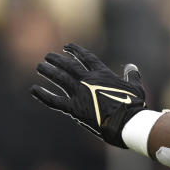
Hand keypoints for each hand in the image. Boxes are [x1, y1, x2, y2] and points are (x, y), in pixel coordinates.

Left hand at [31, 43, 145, 146]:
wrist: (125, 122)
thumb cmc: (133, 106)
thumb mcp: (136, 87)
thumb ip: (132, 75)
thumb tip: (131, 67)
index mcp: (102, 74)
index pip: (86, 58)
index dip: (75, 51)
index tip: (66, 46)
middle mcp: (88, 80)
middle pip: (68, 66)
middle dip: (57, 59)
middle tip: (48, 56)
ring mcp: (79, 93)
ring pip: (59, 78)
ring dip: (48, 71)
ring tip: (39, 66)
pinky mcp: (73, 108)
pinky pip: (53, 100)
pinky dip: (42, 95)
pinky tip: (33, 89)